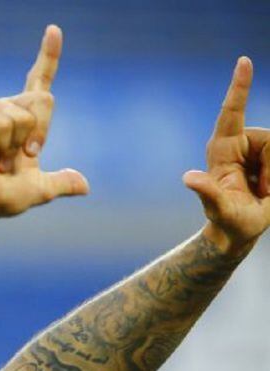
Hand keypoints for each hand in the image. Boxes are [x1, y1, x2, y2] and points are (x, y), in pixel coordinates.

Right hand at [0, 25, 88, 242]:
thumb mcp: (38, 190)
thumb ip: (60, 183)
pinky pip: (3, 121)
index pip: (40, 82)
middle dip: (39, 133)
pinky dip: (0, 144)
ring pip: (23, 116)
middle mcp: (6, 108)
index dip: (48, 56)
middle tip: (20, 158)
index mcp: (23, 120)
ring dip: (14, 147)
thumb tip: (84, 186)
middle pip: (43, 100)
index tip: (54, 30)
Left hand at [183, 57, 269, 252]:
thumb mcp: (219, 208)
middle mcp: (241, 143)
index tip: (244, 61)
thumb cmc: (227, 219)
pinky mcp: (269, 155)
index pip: (232, 112)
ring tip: (263, 191)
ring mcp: (258, 148)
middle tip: (259, 192)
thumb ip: (207, 192)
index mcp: (222, 148)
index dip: (240, 86)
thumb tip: (189, 178)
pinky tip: (268, 189)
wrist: (239, 228)